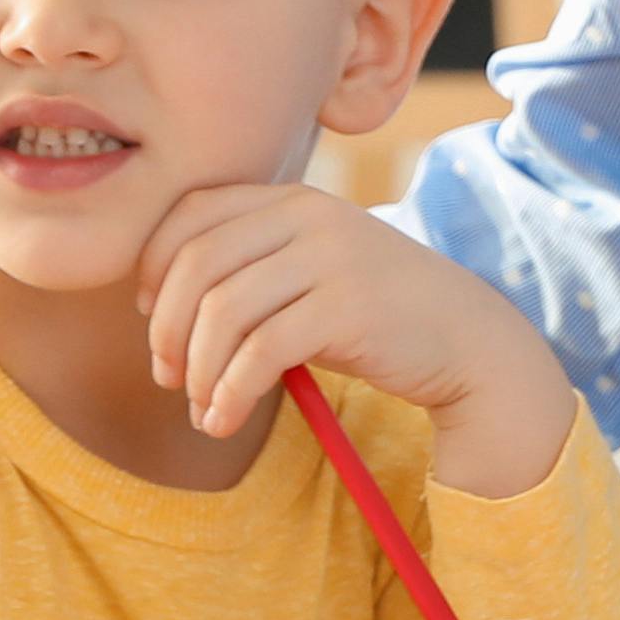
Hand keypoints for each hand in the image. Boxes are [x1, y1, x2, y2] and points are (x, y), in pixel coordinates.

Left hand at [134, 180, 577, 498]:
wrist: (466, 341)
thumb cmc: (373, 316)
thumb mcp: (309, 273)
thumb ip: (249, 267)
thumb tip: (155, 302)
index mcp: (292, 198)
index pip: (190, 213)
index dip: (154, 267)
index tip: (153, 319)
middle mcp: (309, 214)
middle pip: (196, 263)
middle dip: (167, 329)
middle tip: (167, 379)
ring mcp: (331, 256)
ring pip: (223, 310)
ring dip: (198, 371)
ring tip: (202, 409)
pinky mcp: (348, 306)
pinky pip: (261, 351)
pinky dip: (229, 394)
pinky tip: (223, 421)